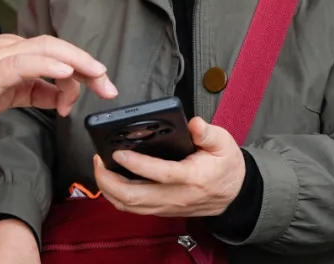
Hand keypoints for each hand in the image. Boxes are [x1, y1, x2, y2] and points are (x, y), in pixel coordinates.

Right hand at [0, 34, 117, 126]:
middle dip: (88, 65)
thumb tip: (61, 98)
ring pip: (46, 49)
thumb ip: (35, 92)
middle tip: (109, 86)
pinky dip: (48, 65)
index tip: (103, 87)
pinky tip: (65, 72)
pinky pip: (24, 63)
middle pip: (58, 47)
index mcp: (16, 51)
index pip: (58, 53)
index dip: (84, 67)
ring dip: (76, 62)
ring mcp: (1, 55)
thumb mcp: (9, 94)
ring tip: (97, 76)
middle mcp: (12, 47)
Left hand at [94, 116, 244, 217]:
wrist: (234, 194)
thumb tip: (193, 124)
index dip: (136, 164)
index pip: (160, 174)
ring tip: (100, 167)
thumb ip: (208, 132)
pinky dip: (116, 196)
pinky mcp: (162, 210)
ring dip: (109, 189)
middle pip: (135, 197)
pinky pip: (133, 209)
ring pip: (130, 206)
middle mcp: (176, 196)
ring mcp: (167, 206)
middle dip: (109, 180)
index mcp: (191, 177)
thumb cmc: (226, 166)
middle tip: (98, 159)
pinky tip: (110, 180)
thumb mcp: (224, 143)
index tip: (118, 152)